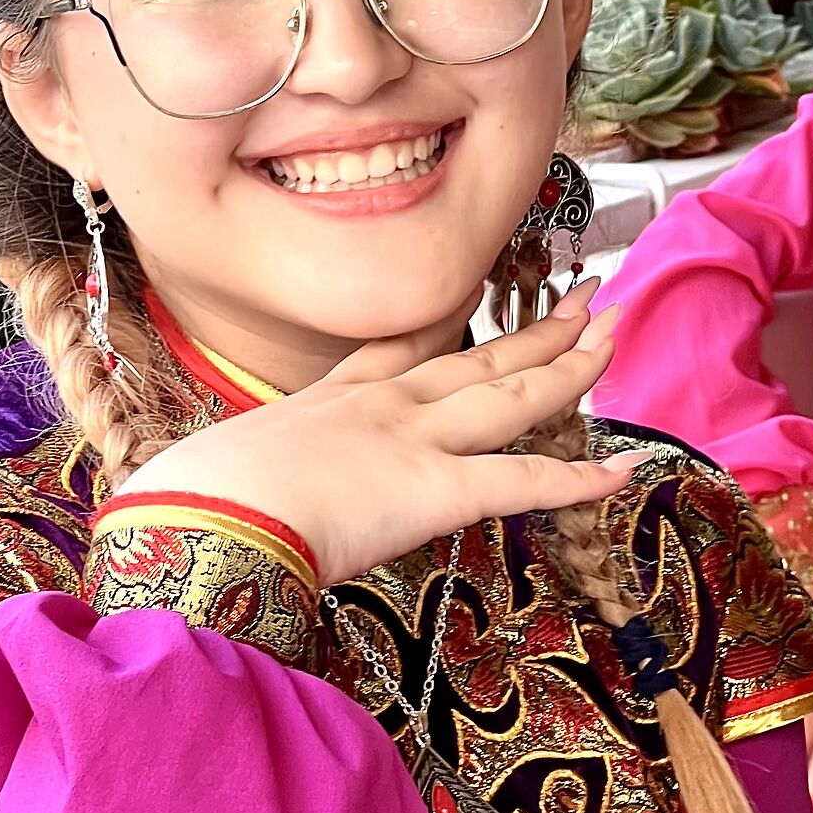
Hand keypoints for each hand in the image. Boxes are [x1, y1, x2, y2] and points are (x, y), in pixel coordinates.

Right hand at [125, 284, 637, 586]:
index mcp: (327, 401)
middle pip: (473, 357)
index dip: (447, 324)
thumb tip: (190, 502)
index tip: (478, 297)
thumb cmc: (188, 503)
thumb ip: (230, 479)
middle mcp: (380, 405)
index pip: (398, 351)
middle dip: (532, 329)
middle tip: (583, 297)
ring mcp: (413, 440)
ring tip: (613, 334)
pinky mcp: (436, 489)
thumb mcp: (209, 474)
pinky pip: (523, 481)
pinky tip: (624, 470)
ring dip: (569, 366)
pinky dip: (577, 478)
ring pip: (510, 395)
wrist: (203, 514)